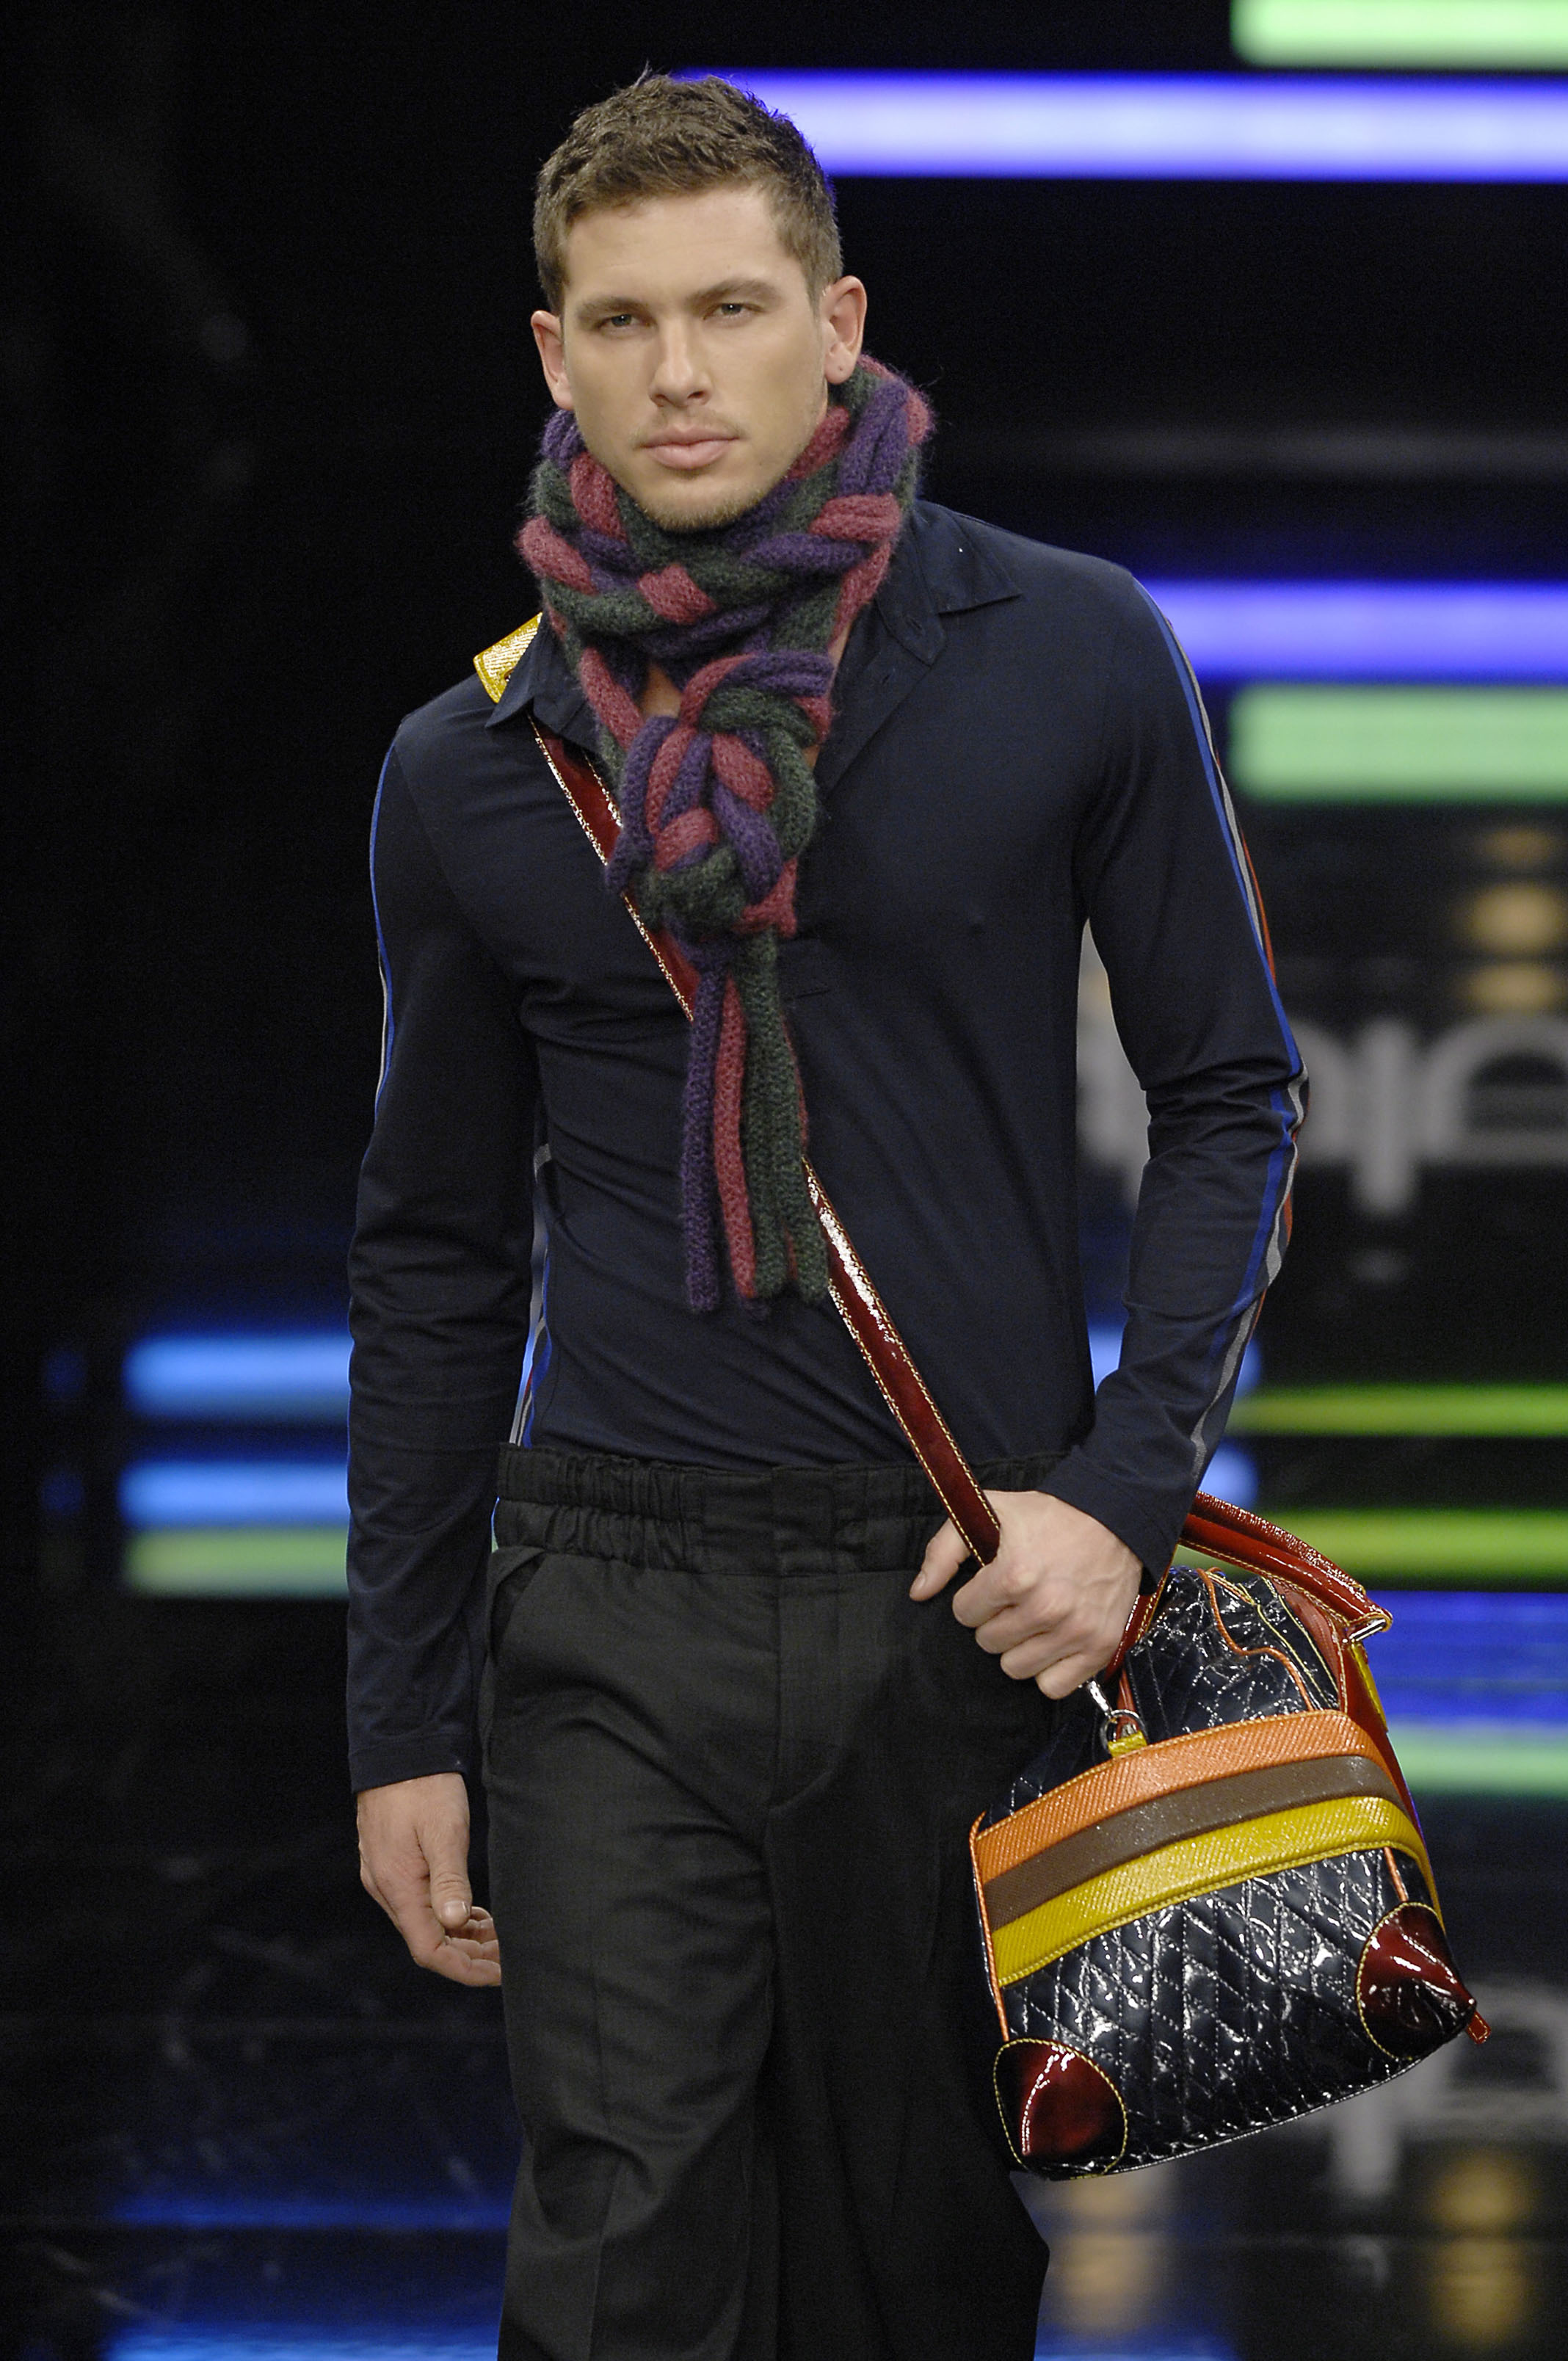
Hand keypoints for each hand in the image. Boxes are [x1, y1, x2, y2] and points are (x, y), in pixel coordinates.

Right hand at [356, 1771, 500, 1986]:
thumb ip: (450, 1880)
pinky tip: (473, 1912)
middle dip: (469, 1956)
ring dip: (461, 1935)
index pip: (429, 1950)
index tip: (500, 1972)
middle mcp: (386, 1889)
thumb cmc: (424, 1787)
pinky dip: (449, 1913)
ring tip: (497, 1936)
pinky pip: (420, 1903)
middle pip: (428, 1942)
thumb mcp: (444, 1831)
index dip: (464, 1969)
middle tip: (508, 1955)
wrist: (399, 1749)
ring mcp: (387, 1877)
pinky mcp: (393, 1864)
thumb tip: (456, 1924)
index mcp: (397, 1888)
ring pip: (426, 1923)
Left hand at [911, 1491, 1142, 1698]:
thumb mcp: (990, 1513)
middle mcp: (1046, 1607)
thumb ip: (944, 1551)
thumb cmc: (1047, 1517)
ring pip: (1015, 1668)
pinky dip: (1049, 1669)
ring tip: (1033, 1619)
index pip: (964, 1614)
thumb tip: (919, 1593)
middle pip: (988, 1643)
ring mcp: (1075, 1631)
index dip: (974, 1598)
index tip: (993, 1584)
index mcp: (1014, 1575)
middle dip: (995, 1621)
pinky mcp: (1098, 1647)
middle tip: (1015, 1599)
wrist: (1115, 1520)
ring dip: (1018, 1647)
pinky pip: (1053, 1687)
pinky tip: (1053, 1641)